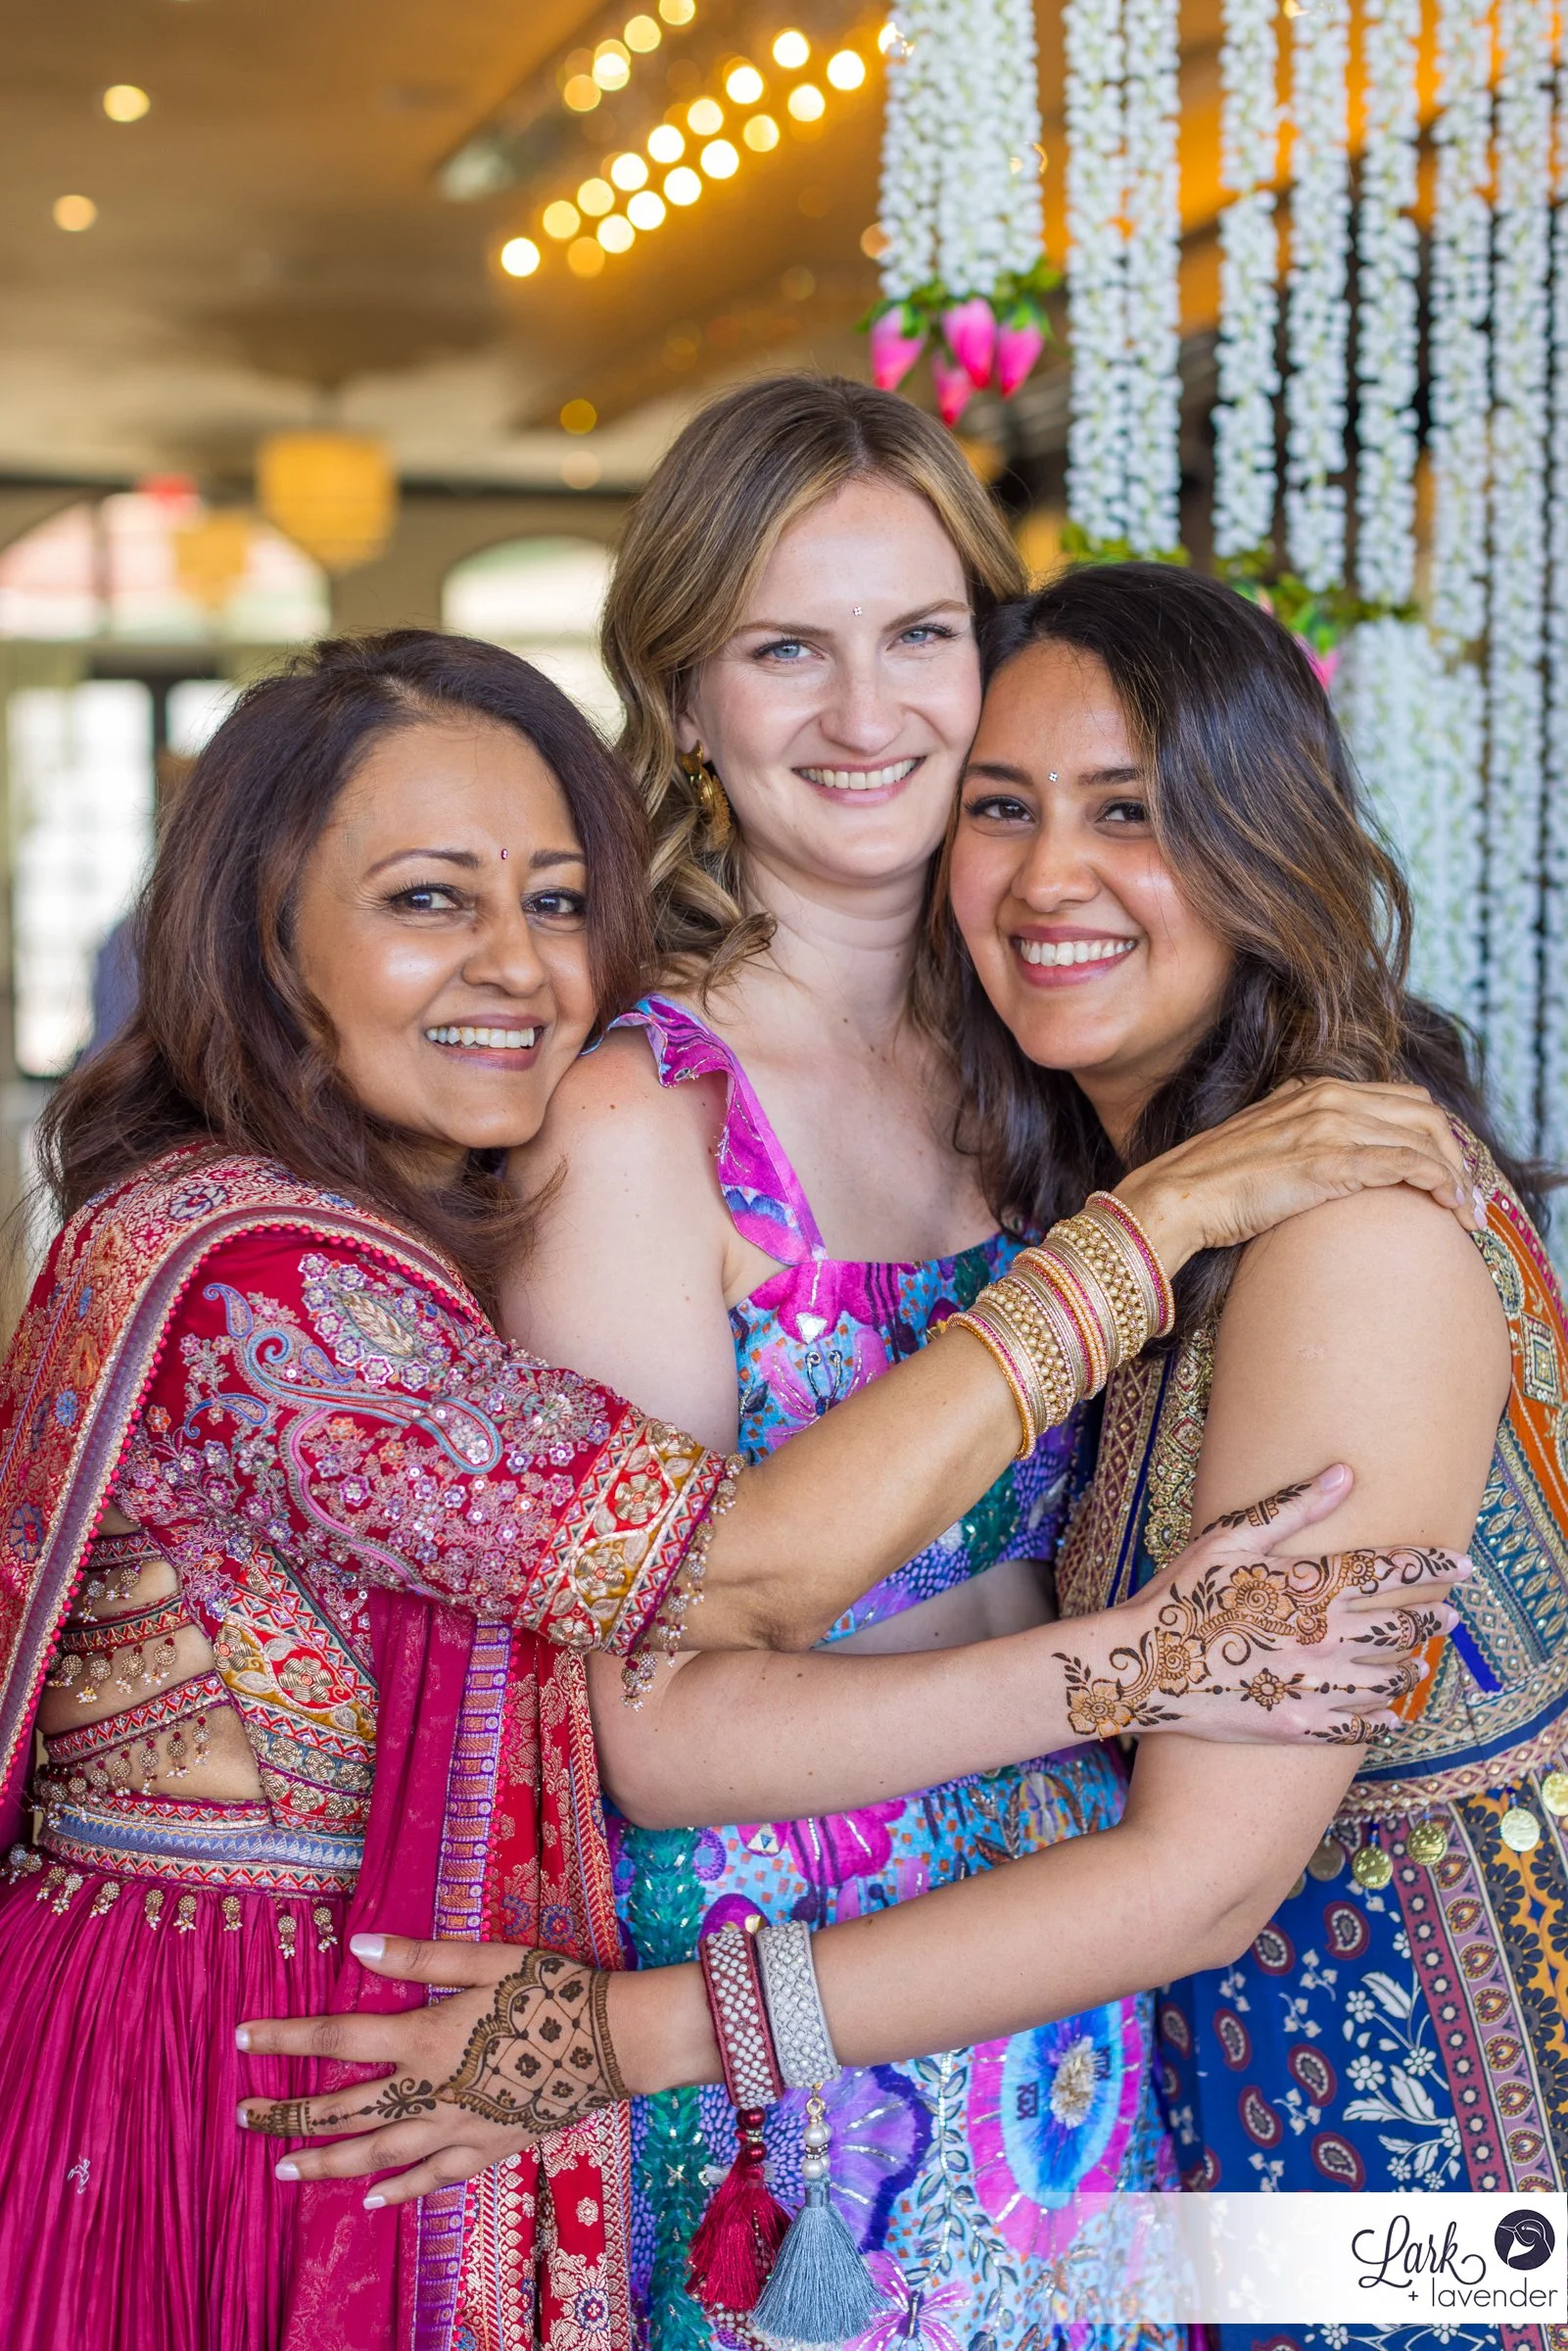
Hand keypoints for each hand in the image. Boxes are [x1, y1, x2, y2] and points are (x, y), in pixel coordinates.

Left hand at [236, 1940, 625, 2208]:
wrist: (613, 2041)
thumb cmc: (550, 1989)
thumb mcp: (487, 1958)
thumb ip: (421, 1957)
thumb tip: (359, 1945)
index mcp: (424, 2038)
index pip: (336, 2038)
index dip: (285, 2038)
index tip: (242, 2038)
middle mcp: (428, 2092)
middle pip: (342, 2108)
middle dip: (287, 2115)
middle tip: (243, 2119)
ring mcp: (455, 2128)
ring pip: (376, 2153)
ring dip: (325, 2162)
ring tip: (284, 2169)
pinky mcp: (484, 2148)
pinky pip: (430, 2179)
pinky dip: (397, 2191)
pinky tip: (372, 2198)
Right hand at [1052, 1466, 1470, 1744]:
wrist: (1143, 1667)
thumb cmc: (1181, 1593)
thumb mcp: (1230, 1539)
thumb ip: (1293, 1508)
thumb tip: (1345, 1474)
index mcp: (1312, 1586)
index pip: (1393, 1571)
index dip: (1434, 1566)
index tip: (1461, 1566)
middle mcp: (1324, 1636)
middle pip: (1403, 1627)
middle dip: (1434, 1619)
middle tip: (1449, 1616)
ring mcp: (1315, 1684)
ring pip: (1389, 1679)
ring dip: (1412, 1669)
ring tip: (1422, 1666)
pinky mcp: (1299, 1724)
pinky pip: (1358, 1726)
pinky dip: (1381, 1720)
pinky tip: (1390, 1716)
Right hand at [1116, 1078, 1480, 1272]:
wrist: (1175, 1202)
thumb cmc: (1214, 1190)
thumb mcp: (1267, 1152)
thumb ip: (1304, 1147)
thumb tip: (1336, 1174)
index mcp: (1311, 1091)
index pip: (1400, 1099)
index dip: (1433, 1136)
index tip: (1446, 1175)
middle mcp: (1325, 1099)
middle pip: (1422, 1112)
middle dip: (1456, 1154)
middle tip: (1468, 1199)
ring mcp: (1329, 1126)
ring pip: (1423, 1136)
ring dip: (1456, 1175)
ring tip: (1468, 1213)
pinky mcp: (1330, 1160)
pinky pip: (1407, 1162)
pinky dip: (1439, 1182)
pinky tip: (1450, 1205)